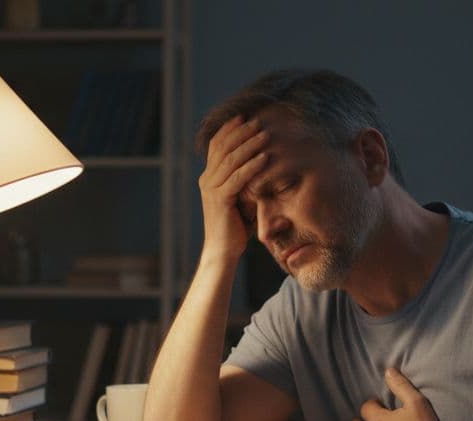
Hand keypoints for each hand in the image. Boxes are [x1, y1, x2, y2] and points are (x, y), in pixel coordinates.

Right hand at [199, 115, 268, 263]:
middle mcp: (207, 180)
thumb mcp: (241, 197)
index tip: (246, 117)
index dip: (230, 129)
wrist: (223, 251)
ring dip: (249, 145)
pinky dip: (252, 165)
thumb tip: (263, 160)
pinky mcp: (220, 200)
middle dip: (240, 132)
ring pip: (230, 160)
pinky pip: (237, 177)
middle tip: (258, 121)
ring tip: (265, 134)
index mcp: (208, 177)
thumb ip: (245, 180)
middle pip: (222, 147)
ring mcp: (211, 189)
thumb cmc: (235, 227)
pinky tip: (265, 157)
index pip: (216, 145)